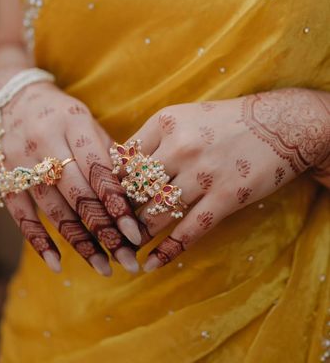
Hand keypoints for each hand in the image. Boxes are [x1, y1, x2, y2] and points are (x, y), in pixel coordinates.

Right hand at [0, 68, 141, 275]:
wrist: (9, 98)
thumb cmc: (59, 114)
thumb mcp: (86, 120)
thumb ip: (108, 151)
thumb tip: (138, 186)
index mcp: (73, 123)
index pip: (99, 169)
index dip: (118, 203)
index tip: (136, 233)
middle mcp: (45, 141)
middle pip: (78, 194)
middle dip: (105, 231)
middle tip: (128, 260)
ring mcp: (20, 162)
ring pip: (53, 210)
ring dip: (80, 242)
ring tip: (104, 267)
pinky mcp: (2, 178)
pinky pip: (21, 216)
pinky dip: (39, 241)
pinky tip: (57, 264)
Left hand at [125, 88, 329, 270]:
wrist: (278, 124)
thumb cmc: (223, 121)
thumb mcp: (183, 116)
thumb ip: (152, 138)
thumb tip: (117, 166)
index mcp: (164, 123)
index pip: (123, 161)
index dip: (108, 187)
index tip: (101, 205)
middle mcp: (180, 147)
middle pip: (135, 189)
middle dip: (117, 216)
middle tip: (105, 234)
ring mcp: (203, 173)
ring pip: (156, 212)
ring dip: (136, 237)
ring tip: (123, 251)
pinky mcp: (225, 197)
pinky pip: (189, 230)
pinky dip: (167, 251)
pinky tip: (152, 263)